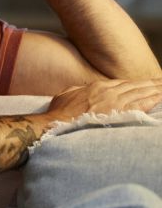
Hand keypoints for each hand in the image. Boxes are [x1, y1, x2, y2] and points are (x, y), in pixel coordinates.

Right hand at [47, 79, 161, 120]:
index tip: (146, 83)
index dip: (136, 84)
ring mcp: (114, 101)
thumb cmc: (57, 114)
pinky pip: (142, 104)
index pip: (122, 84)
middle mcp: (108, 91)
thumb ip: (77, 91)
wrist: (55, 124)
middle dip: (152, 84)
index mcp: (97, 87)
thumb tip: (82, 90)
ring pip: (141, 93)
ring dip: (157, 90)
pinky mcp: (119, 113)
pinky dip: (153, 99)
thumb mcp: (65, 95)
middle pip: (135, 86)